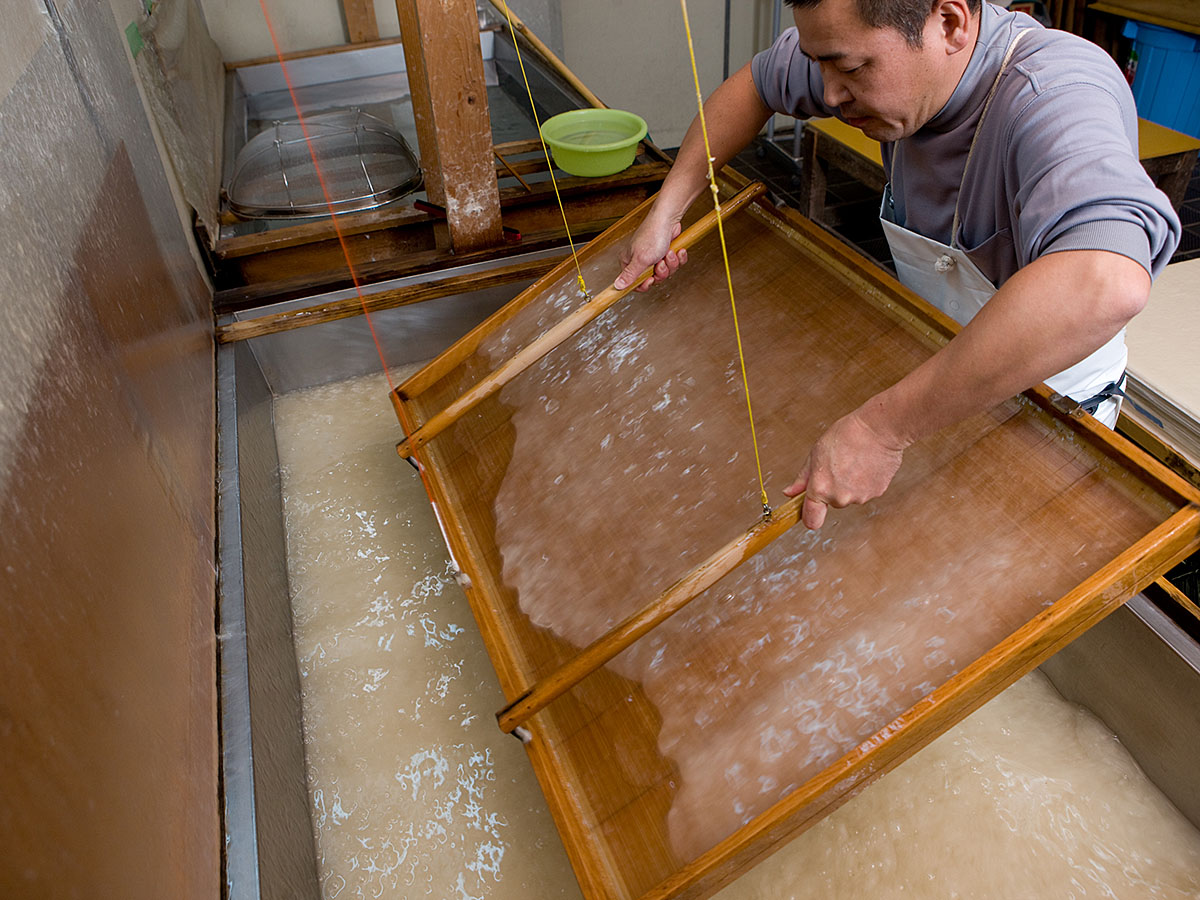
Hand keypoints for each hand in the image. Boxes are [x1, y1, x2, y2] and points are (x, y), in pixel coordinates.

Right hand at [613, 215, 687, 291]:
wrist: (669, 219)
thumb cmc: (653, 234)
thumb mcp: (640, 260)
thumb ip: (630, 275)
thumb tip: (617, 286)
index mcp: (629, 262)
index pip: (634, 283)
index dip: (644, 284)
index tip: (651, 279)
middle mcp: (640, 260)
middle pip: (653, 279)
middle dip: (661, 272)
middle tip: (661, 263)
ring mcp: (654, 257)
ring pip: (665, 272)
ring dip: (670, 263)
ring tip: (668, 253)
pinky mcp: (665, 253)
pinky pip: (674, 264)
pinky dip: (678, 258)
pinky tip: (677, 250)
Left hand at [783, 408, 907, 528]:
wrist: (877, 429)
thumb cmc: (845, 436)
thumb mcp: (815, 453)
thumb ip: (803, 478)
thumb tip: (790, 492)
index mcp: (821, 489)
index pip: (811, 521)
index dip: (809, 516)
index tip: (810, 509)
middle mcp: (840, 498)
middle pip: (832, 503)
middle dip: (832, 488)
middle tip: (838, 466)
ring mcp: (860, 497)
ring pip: (850, 496)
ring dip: (850, 485)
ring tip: (854, 461)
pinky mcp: (877, 493)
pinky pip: (865, 492)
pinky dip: (864, 482)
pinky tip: (866, 464)